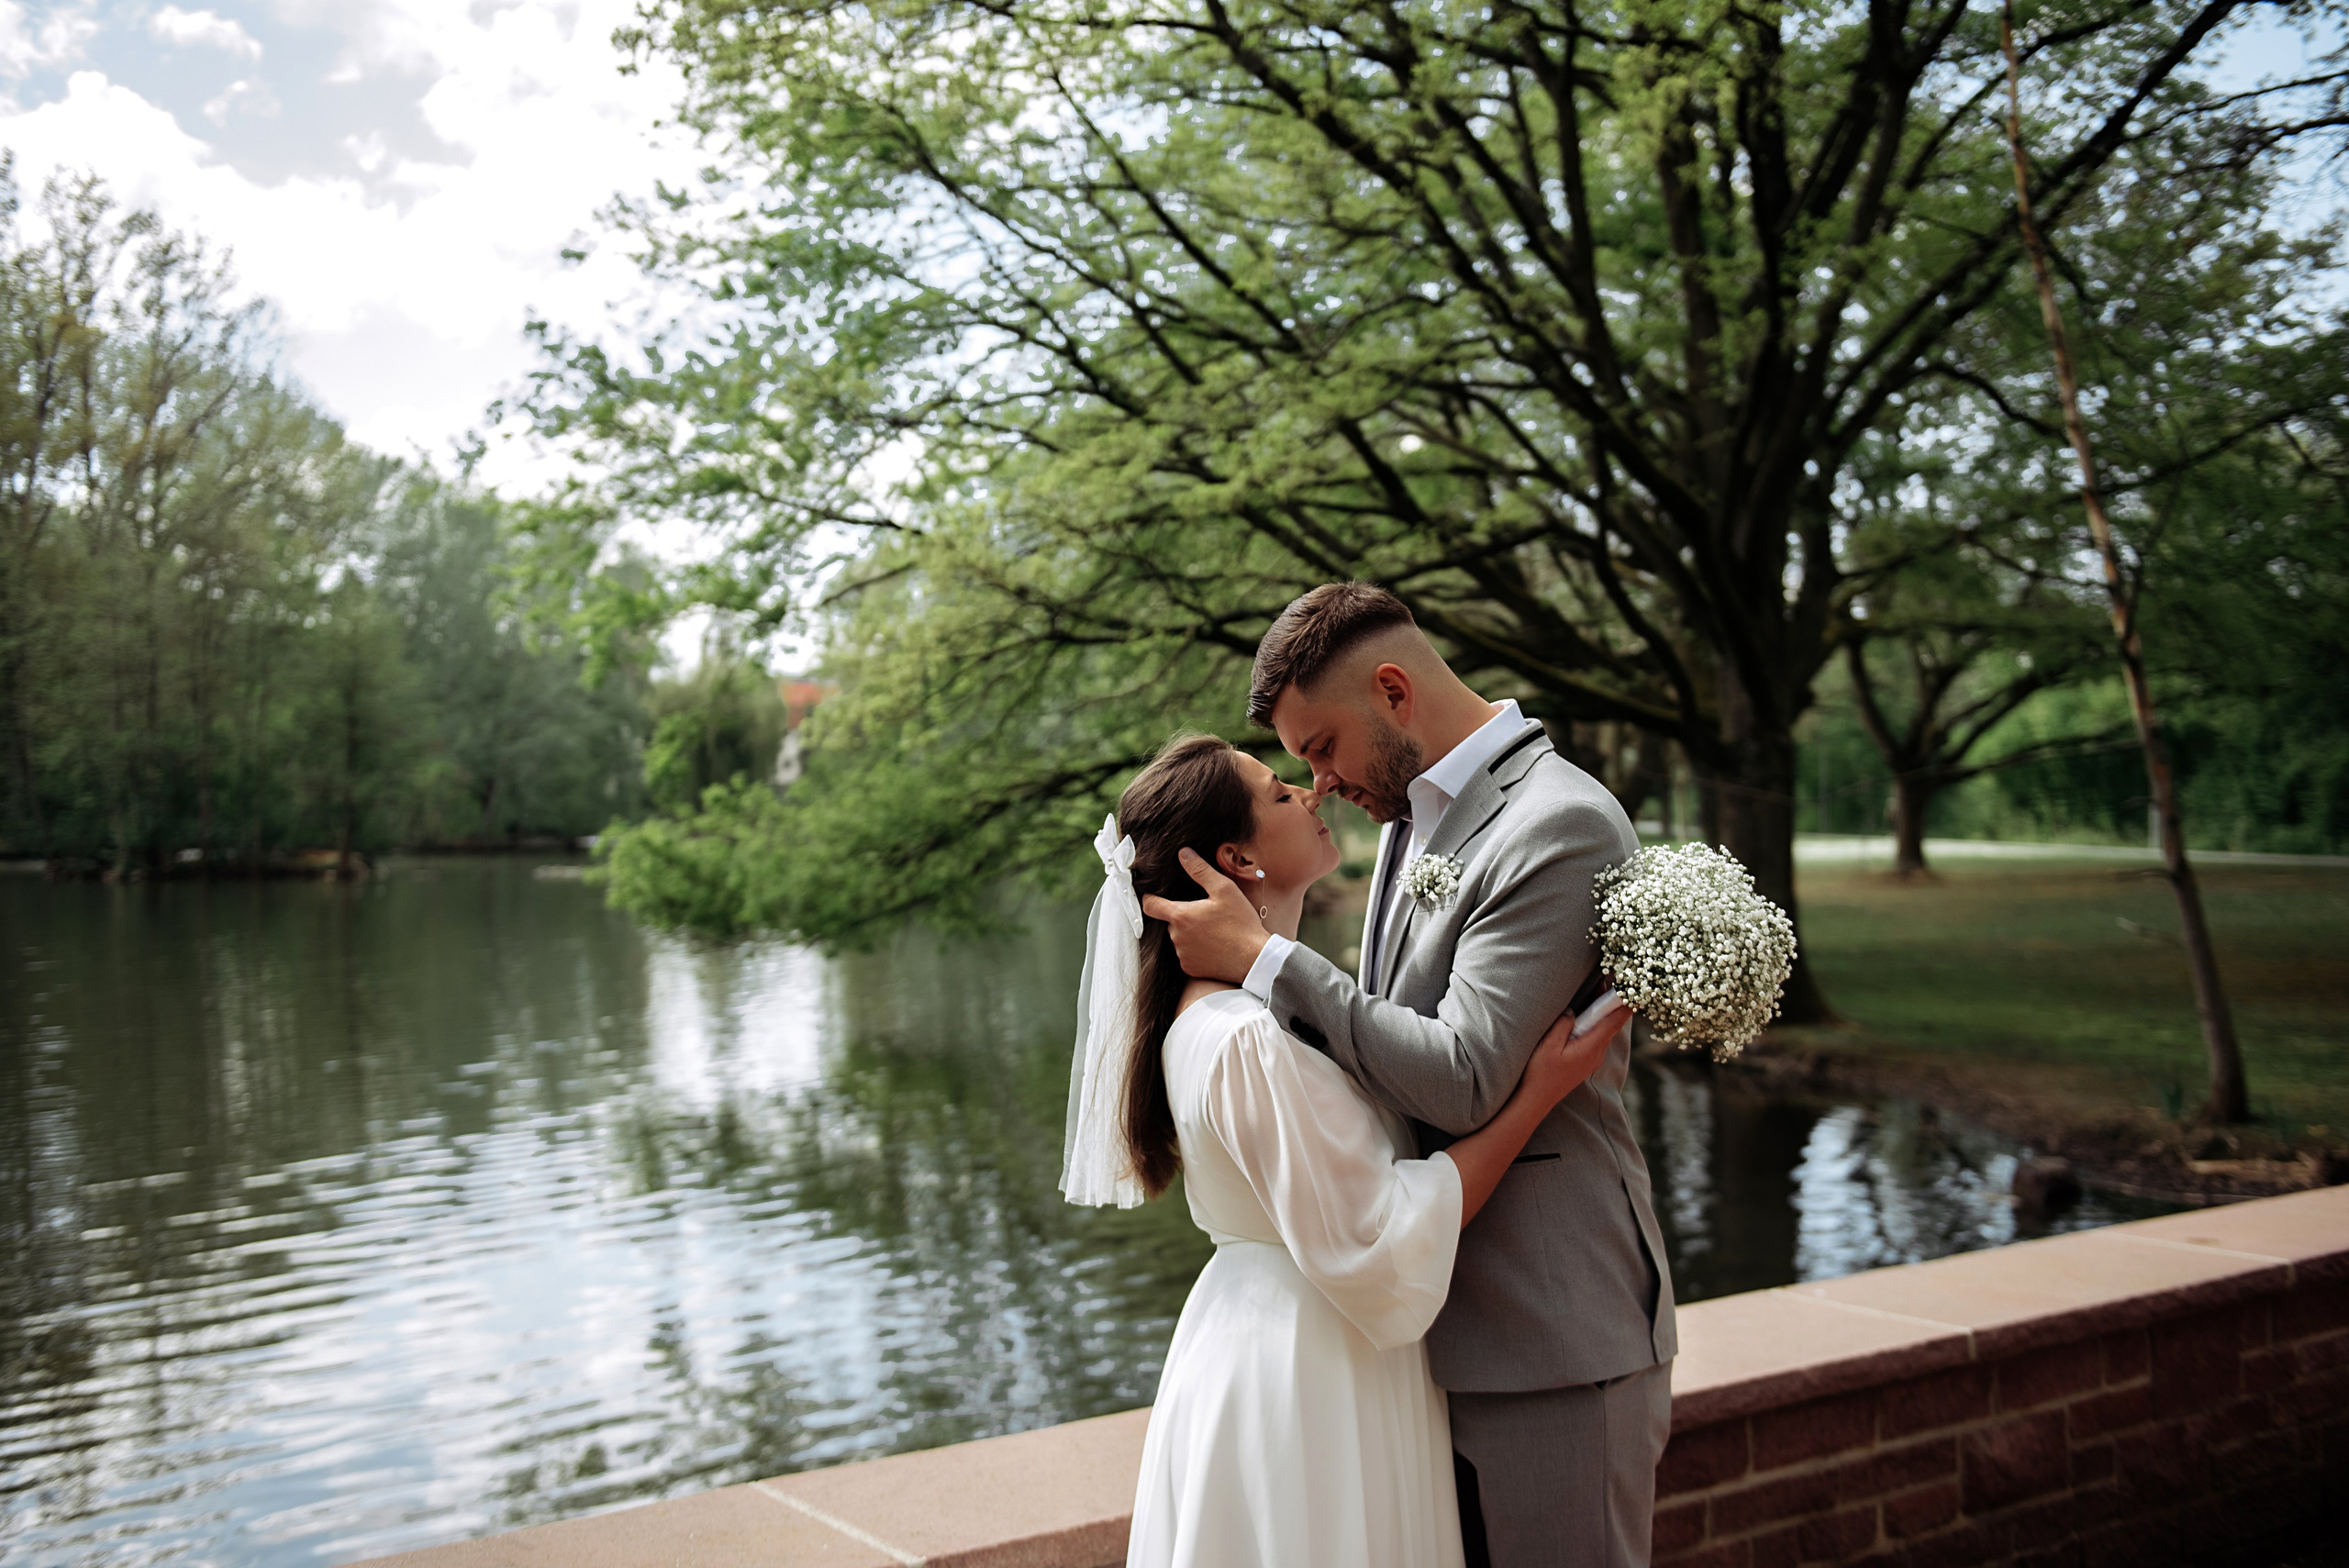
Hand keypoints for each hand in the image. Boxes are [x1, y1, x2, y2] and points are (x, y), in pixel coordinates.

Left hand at [1138, 846, 1271, 983]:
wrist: (1253, 958)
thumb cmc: (1240, 923)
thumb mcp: (1224, 889)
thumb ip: (1200, 870)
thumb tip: (1184, 854)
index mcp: (1181, 916)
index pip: (1150, 905)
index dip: (1150, 898)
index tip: (1154, 896)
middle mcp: (1176, 937)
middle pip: (1170, 921)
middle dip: (1182, 916)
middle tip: (1205, 913)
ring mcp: (1182, 955)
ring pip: (1179, 938)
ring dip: (1189, 933)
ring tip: (1212, 930)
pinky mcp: (1190, 968)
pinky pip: (1187, 955)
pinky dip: (1196, 950)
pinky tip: (1213, 945)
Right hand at [1514, 997, 1632, 1113]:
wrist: (1536, 1099)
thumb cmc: (1541, 1073)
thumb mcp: (1549, 1045)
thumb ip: (1563, 1024)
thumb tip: (1572, 1010)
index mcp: (1591, 1047)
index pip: (1614, 1021)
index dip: (1625, 1004)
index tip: (1633, 989)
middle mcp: (1597, 1053)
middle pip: (1609, 1023)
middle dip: (1609, 1002)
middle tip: (1606, 980)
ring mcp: (1593, 1059)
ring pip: (1603, 1031)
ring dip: (1600, 1013)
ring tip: (1595, 991)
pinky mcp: (1586, 1061)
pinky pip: (1595, 1038)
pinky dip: (1594, 1024)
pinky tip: (1584, 1016)